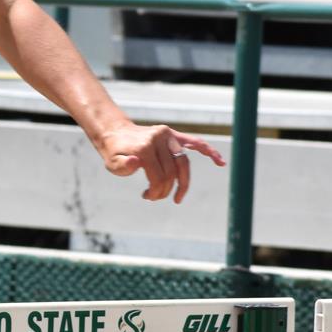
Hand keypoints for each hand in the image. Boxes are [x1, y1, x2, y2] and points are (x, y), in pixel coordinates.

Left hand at [99, 124, 225, 203]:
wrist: (115, 133)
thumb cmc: (114, 152)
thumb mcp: (111, 163)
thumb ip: (122, 166)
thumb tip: (136, 162)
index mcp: (144, 147)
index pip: (159, 176)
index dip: (156, 191)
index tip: (147, 196)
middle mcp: (159, 139)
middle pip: (172, 172)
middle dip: (166, 189)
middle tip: (154, 197)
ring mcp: (168, 135)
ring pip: (184, 163)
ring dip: (183, 182)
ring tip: (178, 197)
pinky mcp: (173, 134)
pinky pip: (194, 143)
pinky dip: (208, 151)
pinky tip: (220, 162)